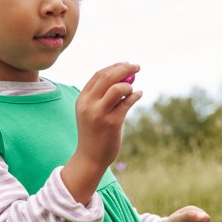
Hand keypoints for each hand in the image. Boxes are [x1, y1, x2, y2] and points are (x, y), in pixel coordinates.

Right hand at [61, 62, 141, 203]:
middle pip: (108, 77)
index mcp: (82, 99)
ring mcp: (100, 114)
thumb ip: (102, 95)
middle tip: (137, 66)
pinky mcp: (112, 123)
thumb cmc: (94, 132)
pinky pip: (127, 103)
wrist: (90, 157)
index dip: (114, 66)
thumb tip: (125, 77)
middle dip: (125, 68)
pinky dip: (135, 95)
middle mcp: (89, 104)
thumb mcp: (91, 112)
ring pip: (118, 88)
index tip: (126, 64)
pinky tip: (139, 94)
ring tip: (132, 89)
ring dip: (129, 85)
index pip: (99, 75)